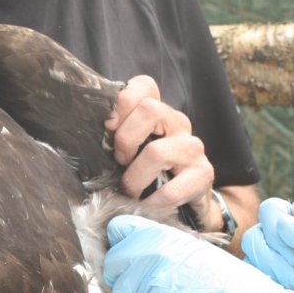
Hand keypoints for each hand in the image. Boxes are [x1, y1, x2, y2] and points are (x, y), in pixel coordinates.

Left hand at [104, 214, 293, 292]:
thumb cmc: (223, 277)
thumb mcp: (191, 245)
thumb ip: (159, 240)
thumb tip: (134, 240)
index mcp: (158, 234)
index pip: (118, 229)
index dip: (123, 240)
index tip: (131, 248)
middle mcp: (146, 256)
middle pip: (112, 260)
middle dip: (122, 269)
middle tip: (145, 276)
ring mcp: (143, 285)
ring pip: (118, 287)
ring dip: (131, 292)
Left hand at [106, 76, 215, 225]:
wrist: (188, 201)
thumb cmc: (151, 174)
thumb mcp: (132, 151)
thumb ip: (116, 138)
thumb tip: (90, 137)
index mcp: (159, 113)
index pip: (145, 86)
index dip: (123, 100)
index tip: (109, 126)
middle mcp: (179, 124)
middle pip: (150, 110)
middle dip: (125, 139)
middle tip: (120, 162)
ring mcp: (193, 148)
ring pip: (157, 152)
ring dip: (134, 178)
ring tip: (131, 191)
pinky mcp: (203, 174)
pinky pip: (171, 191)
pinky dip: (152, 203)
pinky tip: (147, 206)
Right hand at [241, 198, 293, 292]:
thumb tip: (282, 224)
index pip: (273, 210)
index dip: (277, 227)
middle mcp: (281, 241)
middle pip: (256, 231)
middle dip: (272, 253)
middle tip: (293, 275)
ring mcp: (268, 262)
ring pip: (249, 252)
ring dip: (268, 268)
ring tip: (291, 285)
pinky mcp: (260, 282)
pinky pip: (246, 275)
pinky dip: (262, 284)